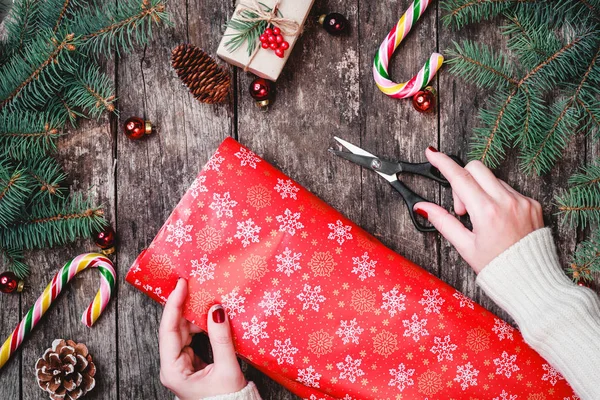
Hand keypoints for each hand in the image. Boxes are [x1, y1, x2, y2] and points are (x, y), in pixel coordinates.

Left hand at [159, 279, 245, 399]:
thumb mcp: (226, 369)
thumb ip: (221, 338)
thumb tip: (216, 309)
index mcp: (173, 370)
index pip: (169, 330)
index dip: (174, 305)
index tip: (181, 285)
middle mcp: (172, 367)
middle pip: (174, 329)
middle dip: (184, 307)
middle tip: (194, 286)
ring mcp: (181, 365)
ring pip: (183, 333)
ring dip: (194, 316)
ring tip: (204, 298)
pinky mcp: (191, 365)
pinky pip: (192, 339)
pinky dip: (200, 326)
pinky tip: (209, 317)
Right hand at [414, 148, 543, 272]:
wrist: (532, 282)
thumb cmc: (498, 268)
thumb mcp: (465, 246)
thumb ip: (443, 222)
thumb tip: (423, 207)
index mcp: (487, 212)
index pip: (460, 178)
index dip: (442, 163)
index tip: (432, 153)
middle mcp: (507, 202)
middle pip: (476, 168)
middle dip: (463, 180)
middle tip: (462, 208)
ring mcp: (522, 201)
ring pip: (493, 179)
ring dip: (480, 191)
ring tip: (481, 219)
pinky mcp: (533, 204)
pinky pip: (509, 190)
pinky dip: (497, 198)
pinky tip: (497, 220)